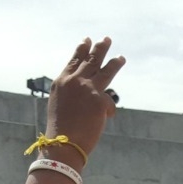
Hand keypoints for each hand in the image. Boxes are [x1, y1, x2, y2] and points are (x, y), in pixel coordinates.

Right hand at [44, 38, 125, 170]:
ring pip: (106, 70)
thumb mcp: (61, 104)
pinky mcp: (99, 99)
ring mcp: (87, 88)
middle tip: (106, 40)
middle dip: (100, 48)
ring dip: (115, 63)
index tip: (87, 40)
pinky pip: (109, 102)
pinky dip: (108, 111)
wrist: (63, 143)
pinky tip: (105, 116)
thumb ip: (72, 93)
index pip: (74, 60)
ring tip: (121, 58)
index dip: (82, 49)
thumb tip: (90, 91)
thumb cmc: (61, 129)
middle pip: (91, 60)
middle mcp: (74, 81)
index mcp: (61, 81)